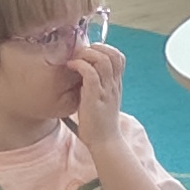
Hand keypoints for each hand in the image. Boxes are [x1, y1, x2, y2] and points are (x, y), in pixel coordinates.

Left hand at [72, 37, 127, 151]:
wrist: (105, 142)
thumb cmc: (99, 123)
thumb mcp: (101, 101)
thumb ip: (96, 87)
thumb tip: (80, 76)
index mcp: (115, 84)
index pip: (119, 57)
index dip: (105, 49)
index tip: (89, 53)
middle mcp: (113, 84)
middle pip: (113, 54)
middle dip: (95, 48)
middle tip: (80, 55)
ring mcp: (105, 90)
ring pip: (103, 59)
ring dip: (86, 54)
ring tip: (75, 60)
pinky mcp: (95, 96)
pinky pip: (89, 72)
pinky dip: (79, 65)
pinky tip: (70, 67)